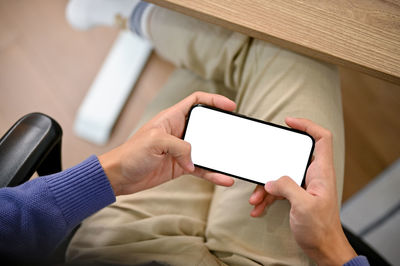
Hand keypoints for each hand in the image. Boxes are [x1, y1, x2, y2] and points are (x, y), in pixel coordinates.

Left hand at [99, 92, 235, 195]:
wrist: (119, 177)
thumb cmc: (131, 153)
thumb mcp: (155, 142)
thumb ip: (180, 147)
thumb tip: (194, 161)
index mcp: (171, 118)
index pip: (196, 101)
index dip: (214, 100)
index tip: (230, 106)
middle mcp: (179, 131)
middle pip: (206, 126)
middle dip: (222, 129)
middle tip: (236, 134)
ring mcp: (181, 150)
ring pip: (206, 150)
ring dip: (219, 156)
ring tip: (233, 161)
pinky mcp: (181, 166)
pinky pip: (201, 169)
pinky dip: (212, 174)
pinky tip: (223, 179)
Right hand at [250, 118, 356, 264]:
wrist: (323, 249)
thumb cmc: (321, 229)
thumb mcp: (303, 206)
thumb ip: (287, 187)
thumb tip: (271, 180)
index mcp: (321, 172)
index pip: (321, 138)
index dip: (307, 125)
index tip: (289, 122)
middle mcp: (313, 175)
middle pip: (293, 156)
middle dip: (273, 162)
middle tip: (262, 162)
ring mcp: (304, 185)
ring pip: (281, 175)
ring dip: (265, 186)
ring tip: (255, 199)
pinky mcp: (296, 196)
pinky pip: (278, 190)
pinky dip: (266, 197)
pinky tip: (258, 208)